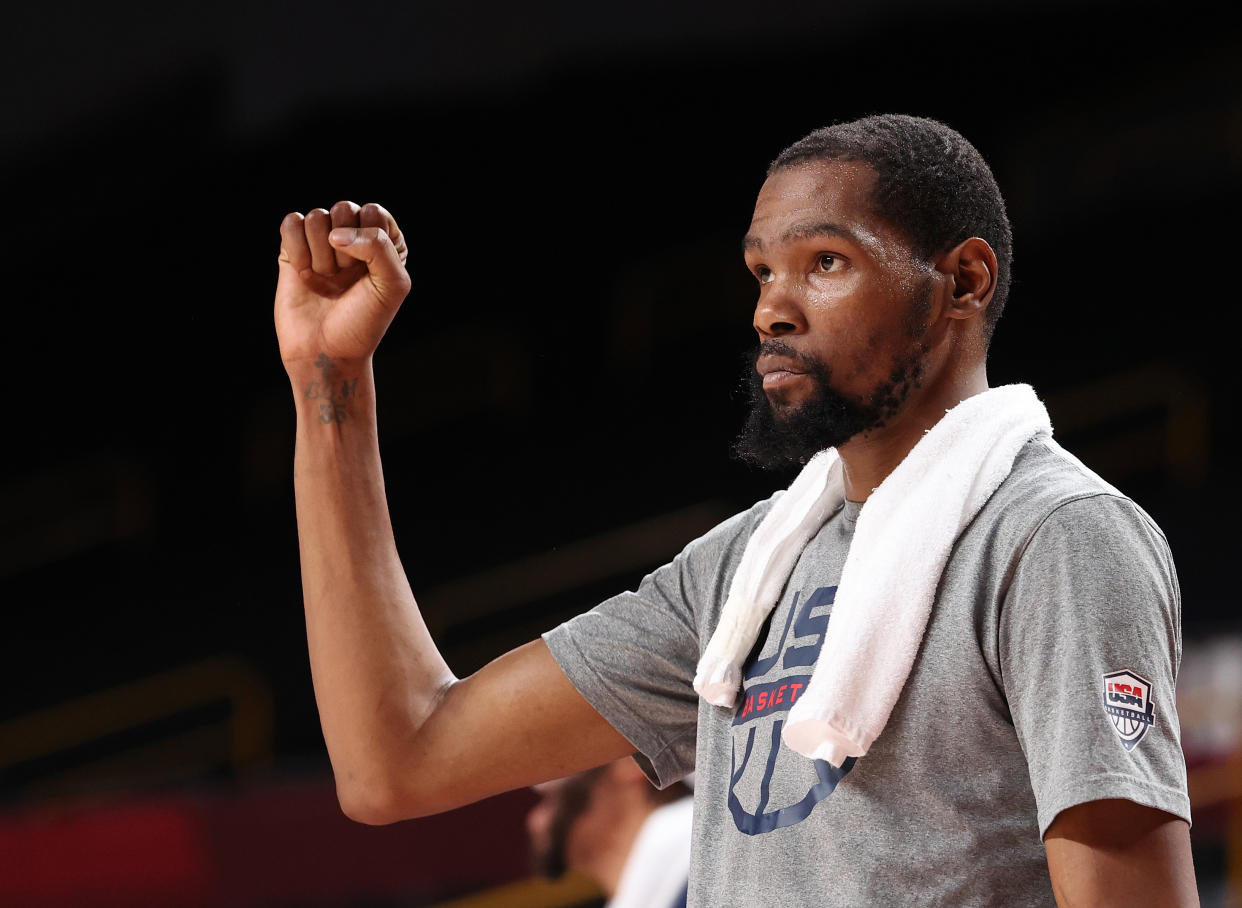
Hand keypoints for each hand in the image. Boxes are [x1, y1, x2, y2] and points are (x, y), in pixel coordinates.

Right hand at [275, 201, 410, 369]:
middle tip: (344, 280)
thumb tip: (337, 233)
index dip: (368, 242)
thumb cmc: (364, 322)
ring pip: (316, 217)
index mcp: (384, 241)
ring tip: (325, 282)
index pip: (373, 212)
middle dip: (343, 250)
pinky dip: (297, 250)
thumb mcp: (392, 285)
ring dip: (320, 255)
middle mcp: (353, 237)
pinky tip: (304, 275)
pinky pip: (291, 223)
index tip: (367, 274)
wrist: (327, 351)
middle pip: (343, 209)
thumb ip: (379, 247)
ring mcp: (322, 242)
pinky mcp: (293, 249)